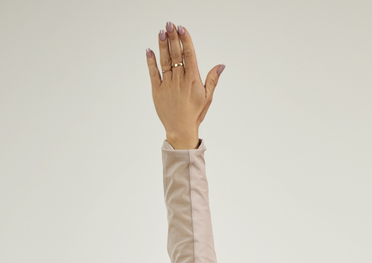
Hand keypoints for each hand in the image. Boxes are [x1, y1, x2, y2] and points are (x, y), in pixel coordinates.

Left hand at [145, 21, 222, 147]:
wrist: (181, 129)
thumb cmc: (196, 113)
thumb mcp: (208, 96)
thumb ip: (213, 79)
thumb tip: (221, 66)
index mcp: (193, 80)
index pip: (189, 55)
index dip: (185, 41)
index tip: (182, 29)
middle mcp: (180, 80)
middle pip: (176, 54)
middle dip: (173, 38)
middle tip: (170, 24)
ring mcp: (168, 84)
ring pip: (165, 61)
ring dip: (162, 45)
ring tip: (161, 32)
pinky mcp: (157, 89)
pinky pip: (153, 72)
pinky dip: (151, 61)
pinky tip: (150, 50)